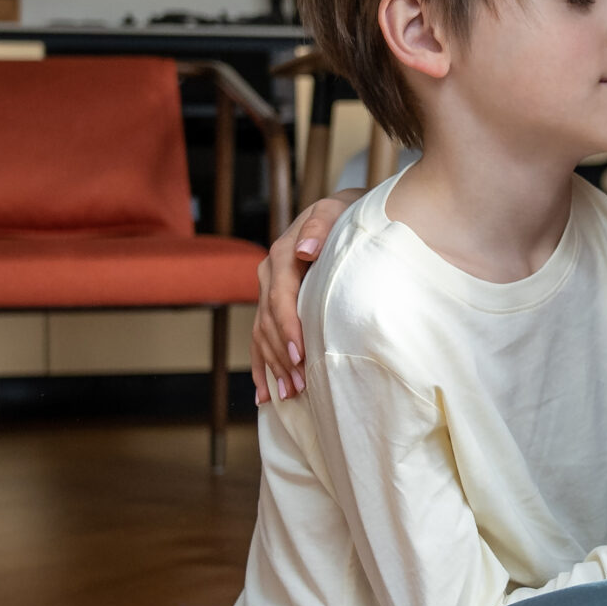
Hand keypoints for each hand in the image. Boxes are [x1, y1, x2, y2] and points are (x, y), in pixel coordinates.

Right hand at [251, 194, 355, 403]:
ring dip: (273, 366)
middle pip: (268, 323)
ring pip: (263, 334)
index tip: (300, 354)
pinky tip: (265, 392)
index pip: (280, 298)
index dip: (288, 328)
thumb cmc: (346, 214)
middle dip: (282, 356)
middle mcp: (269, 275)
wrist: (342, 212)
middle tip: (298, 386)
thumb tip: (305, 249)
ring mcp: (268, 291)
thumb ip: (320, 228)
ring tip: (287, 394)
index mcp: (281, 256)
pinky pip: (260, 338)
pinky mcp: (273, 303)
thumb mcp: (336, 211)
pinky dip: (262, 365)